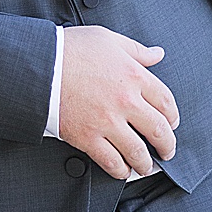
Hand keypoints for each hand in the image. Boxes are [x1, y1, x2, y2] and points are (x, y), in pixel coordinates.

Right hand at [58, 27, 179, 179]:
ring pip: (137, 151)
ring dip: (146, 164)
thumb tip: (157, 54)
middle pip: (158, 130)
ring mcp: (107, 121)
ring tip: (148, 168)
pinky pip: (111, 161)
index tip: (173, 123)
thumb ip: (137, 50)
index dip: (173, 116)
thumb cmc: (70, 49)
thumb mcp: (109, 39)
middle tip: (168, 151)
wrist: (38, 66)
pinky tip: (124, 171)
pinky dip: (121, 170)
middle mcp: (126, 101)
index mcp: (134, 75)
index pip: (166, 101)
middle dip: (167, 145)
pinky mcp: (87, 137)